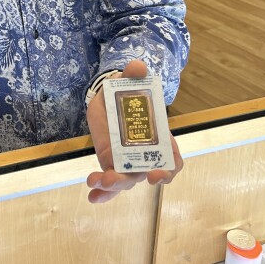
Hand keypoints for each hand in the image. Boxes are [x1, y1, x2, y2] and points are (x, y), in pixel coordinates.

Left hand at [85, 60, 183, 203]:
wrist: (110, 95)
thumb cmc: (128, 89)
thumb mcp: (130, 79)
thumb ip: (135, 73)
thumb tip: (137, 67)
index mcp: (160, 138)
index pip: (172, 161)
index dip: (168, 171)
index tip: (157, 174)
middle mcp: (146, 154)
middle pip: (145, 175)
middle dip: (132, 179)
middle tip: (115, 177)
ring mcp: (128, 161)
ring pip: (125, 181)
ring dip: (111, 186)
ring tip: (95, 181)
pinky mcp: (110, 162)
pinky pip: (109, 182)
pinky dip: (102, 193)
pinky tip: (92, 196)